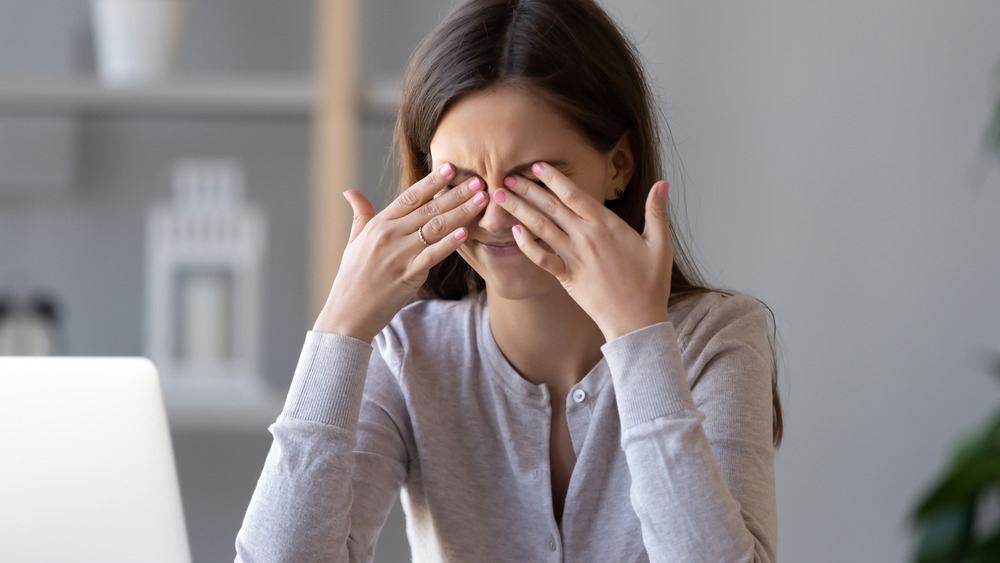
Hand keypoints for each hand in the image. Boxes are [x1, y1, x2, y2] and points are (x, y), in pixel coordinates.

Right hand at [313, 164, 487, 341]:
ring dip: (461, 213)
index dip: (432, 181)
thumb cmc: (352, 278)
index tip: (451, 168)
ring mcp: (399, 255)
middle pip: (428, 208)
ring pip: (435, 228)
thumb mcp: (353, 242)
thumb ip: (360, 215)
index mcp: (379, 224)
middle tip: (479, 180)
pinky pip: (433, 255)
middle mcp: (389, 235)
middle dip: (456, 193)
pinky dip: (450, 243)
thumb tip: (350, 192)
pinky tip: (466, 232)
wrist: (347, 313)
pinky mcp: (408, 275)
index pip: (410, 196)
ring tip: (481, 201)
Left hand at [493, 162, 672, 340]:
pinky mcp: (567, 277)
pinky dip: (526, 244)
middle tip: (507, 174)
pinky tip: (514, 232)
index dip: (553, 178)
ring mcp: (574, 257)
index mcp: (607, 225)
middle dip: (527, 188)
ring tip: (500, 196)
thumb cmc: (651, 283)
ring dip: (518, 210)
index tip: (536, 165)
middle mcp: (586, 237)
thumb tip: (663, 183)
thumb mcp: (660, 244)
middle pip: (551, 206)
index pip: (575, 194)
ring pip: (541, 227)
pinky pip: (541, 258)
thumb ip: (657, 211)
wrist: (638, 321)